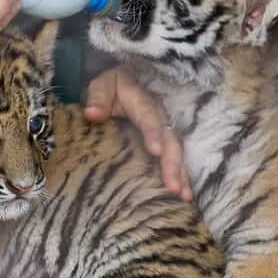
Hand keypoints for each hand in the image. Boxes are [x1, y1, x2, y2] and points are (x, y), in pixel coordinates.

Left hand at [84, 65, 191, 200]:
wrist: (127, 81)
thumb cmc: (112, 87)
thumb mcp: (102, 85)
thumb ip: (98, 97)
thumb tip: (92, 113)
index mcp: (142, 101)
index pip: (148, 117)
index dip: (153, 133)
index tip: (155, 150)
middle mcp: (159, 116)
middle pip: (169, 139)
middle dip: (172, 163)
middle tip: (173, 186)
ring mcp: (165, 129)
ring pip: (176, 151)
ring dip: (181, 174)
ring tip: (183, 196)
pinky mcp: (166, 140)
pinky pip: (176, 158)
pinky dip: (182, 176)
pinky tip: (185, 196)